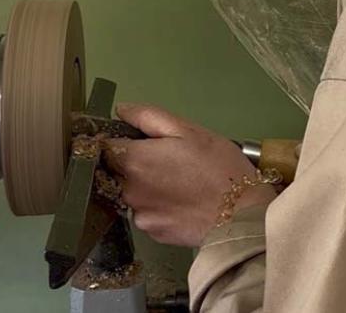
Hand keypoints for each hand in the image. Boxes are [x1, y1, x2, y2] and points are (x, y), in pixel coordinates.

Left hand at [103, 103, 276, 247]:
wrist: (241, 214)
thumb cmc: (219, 166)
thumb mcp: (189, 130)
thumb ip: (149, 116)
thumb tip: (121, 111)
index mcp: (134, 160)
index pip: (104, 146)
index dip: (118, 140)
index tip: (138, 139)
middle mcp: (127, 190)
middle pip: (115, 171)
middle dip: (133, 163)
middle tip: (168, 159)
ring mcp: (139, 216)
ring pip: (131, 193)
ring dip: (145, 186)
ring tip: (179, 181)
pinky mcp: (152, 234)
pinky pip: (146, 213)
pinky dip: (158, 206)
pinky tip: (181, 201)